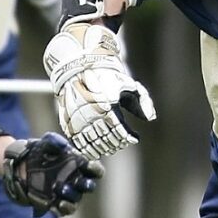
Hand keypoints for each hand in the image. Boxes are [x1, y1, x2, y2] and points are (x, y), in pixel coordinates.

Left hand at [2, 132, 104, 216]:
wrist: (23, 166)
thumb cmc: (41, 152)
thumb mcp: (46, 142)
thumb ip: (55, 140)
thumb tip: (63, 146)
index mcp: (80, 166)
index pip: (95, 170)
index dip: (96, 169)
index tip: (89, 165)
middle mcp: (77, 181)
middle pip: (89, 186)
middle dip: (87, 185)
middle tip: (80, 182)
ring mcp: (68, 193)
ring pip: (76, 198)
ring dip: (71, 195)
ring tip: (60, 189)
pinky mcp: (56, 203)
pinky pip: (65, 209)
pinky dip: (64, 208)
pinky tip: (58, 204)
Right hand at [44, 22, 155, 158]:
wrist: (79, 68)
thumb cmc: (108, 77)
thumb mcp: (130, 85)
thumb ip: (144, 101)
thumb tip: (150, 118)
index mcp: (109, 104)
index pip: (120, 131)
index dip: (128, 138)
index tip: (134, 138)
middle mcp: (92, 112)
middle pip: (106, 138)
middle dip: (117, 143)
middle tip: (122, 142)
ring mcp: (78, 117)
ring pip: (92, 142)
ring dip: (103, 148)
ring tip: (110, 147)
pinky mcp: (67, 120)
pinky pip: (76, 140)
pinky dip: (86, 148)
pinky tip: (93, 150)